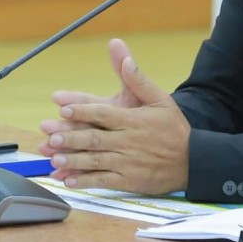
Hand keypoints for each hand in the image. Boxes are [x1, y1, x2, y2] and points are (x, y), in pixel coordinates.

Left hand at [39, 40, 190, 193]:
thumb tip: (126, 59)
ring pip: (96, 161)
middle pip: (95, 139)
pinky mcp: (128, 180)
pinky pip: (103, 182)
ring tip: (54, 158)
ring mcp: (127, 163)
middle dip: (72, 137)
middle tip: (51, 135)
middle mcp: (128, 141)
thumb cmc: (173, 127)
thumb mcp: (161, 99)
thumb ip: (139, 81)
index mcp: (134, 120)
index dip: (83, 111)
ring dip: (74, 160)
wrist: (191, 160)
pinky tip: (69, 180)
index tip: (63, 108)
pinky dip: (85, 181)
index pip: (104, 114)